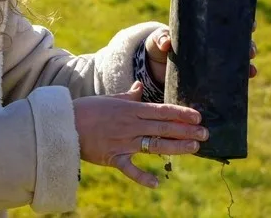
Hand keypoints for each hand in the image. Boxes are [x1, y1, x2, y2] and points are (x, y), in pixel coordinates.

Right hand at [73, 82, 207, 187]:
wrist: (65, 123)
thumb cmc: (88, 109)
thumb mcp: (110, 99)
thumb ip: (128, 96)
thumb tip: (139, 86)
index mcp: (130, 110)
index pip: (161, 110)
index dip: (181, 113)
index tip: (198, 116)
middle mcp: (130, 125)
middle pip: (163, 127)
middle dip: (186, 130)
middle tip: (205, 133)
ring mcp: (123, 142)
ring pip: (154, 145)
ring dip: (175, 147)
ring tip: (194, 148)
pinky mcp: (113, 157)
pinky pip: (130, 169)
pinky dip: (142, 177)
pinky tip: (157, 183)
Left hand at [145, 21, 258, 84]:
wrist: (154, 67)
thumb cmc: (159, 46)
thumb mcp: (159, 40)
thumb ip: (161, 39)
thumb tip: (166, 43)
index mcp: (205, 30)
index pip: (228, 23)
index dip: (243, 22)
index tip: (252, 24)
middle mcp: (214, 46)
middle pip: (239, 43)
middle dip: (249, 46)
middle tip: (250, 51)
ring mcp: (214, 62)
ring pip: (238, 62)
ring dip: (247, 66)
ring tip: (251, 70)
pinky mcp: (211, 79)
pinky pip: (229, 79)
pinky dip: (238, 81)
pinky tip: (245, 84)